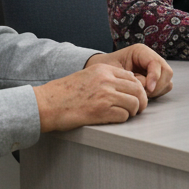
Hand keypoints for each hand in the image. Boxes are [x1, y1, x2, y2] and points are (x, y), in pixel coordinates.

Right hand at [33, 63, 148, 132]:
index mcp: (103, 69)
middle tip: (137, 109)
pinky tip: (113, 119)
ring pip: (134, 103)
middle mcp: (106, 80)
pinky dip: (122, 119)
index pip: (132, 76)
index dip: (137, 88)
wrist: (48, 103)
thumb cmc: (65, 92)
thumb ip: (106, 77)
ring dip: (132, 111)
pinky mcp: (101, 111)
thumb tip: (128, 82)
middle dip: (141, 101)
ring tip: (125, 114)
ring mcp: (105, 95)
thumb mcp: (87, 76)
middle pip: (138, 89)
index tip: (135, 96)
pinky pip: (124, 116)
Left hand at [86, 44, 173, 96]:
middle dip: (157, 85)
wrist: (100, 75)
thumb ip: (130, 78)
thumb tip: (146, 88)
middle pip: (167, 72)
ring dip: (157, 90)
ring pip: (167, 81)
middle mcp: (150, 58)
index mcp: (140, 51)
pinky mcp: (155, 79)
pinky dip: (156, 93)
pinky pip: (163, 87)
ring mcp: (154, 69)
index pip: (156, 63)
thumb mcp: (113, 71)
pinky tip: (144, 95)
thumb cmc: (104, 70)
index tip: (148, 89)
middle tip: (144, 94)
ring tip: (141, 95)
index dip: (154, 76)